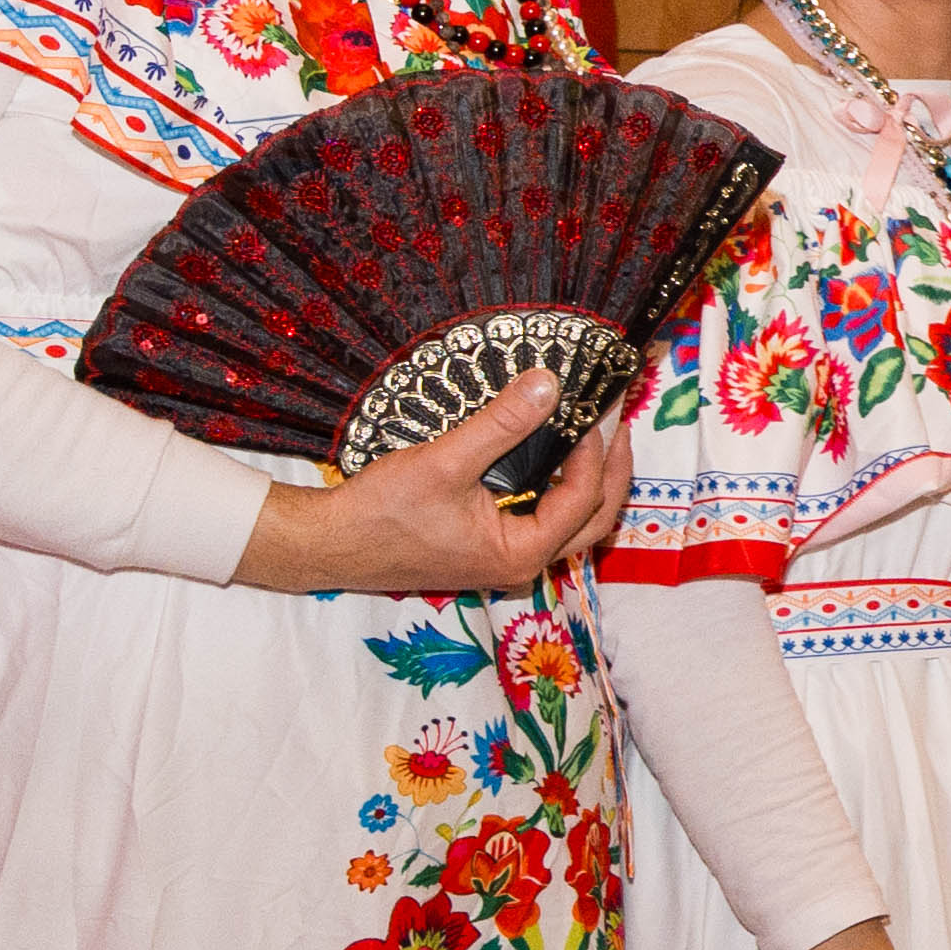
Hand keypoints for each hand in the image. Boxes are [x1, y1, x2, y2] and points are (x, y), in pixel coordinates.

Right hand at [237, 374, 633, 602]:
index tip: (603, 410)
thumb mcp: (446, 461)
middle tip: (620, 423)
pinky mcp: (489, 549)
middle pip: (592, 520)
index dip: (598, 454)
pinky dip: (559, 488)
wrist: (329, 544)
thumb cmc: (380, 512)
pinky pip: (543, 519)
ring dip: (589, 480)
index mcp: (519, 553)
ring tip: (597, 434)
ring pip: (571, 523)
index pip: (583, 501)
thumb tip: (548, 385)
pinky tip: (555, 456)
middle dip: (611, 471)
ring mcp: (505, 559)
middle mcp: (520, 565)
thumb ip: (502, 424)